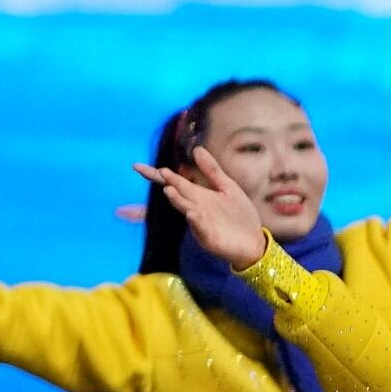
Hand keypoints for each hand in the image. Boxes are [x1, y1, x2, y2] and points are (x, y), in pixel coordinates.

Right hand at [135, 142, 271, 271]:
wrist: (254, 242)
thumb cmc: (240, 215)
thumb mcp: (228, 187)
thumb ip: (211, 170)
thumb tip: (196, 149)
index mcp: (197, 194)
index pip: (173, 181)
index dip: (157, 174)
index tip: (137, 167)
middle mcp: (194, 207)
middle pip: (176, 193)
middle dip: (167, 184)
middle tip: (159, 174)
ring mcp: (199, 222)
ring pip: (185, 208)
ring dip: (178, 200)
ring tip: (170, 190)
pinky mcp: (208, 237)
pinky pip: (200, 227)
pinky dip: (195, 220)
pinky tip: (191, 213)